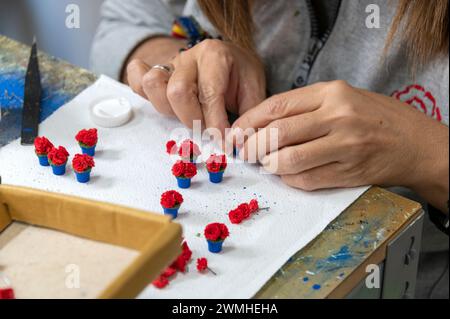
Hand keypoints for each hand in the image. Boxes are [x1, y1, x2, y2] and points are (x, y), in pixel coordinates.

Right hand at [126, 39, 265, 133]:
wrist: (231, 58)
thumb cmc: (241, 76)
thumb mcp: (254, 91)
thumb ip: (248, 116)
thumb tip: (236, 142)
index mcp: (215, 55)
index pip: (209, 95)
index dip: (216, 125)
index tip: (224, 143)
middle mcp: (189, 57)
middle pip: (177, 92)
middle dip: (193, 120)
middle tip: (208, 129)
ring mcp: (170, 65)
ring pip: (154, 87)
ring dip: (171, 112)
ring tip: (191, 117)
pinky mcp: (158, 75)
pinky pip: (137, 80)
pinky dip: (145, 95)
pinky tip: (166, 106)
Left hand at [232, 81, 448, 211]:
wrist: (414, 143)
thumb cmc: (373, 117)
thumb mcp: (341, 97)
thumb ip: (304, 107)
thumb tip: (261, 124)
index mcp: (332, 93)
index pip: (276, 106)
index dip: (249, 120)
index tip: (235, 131)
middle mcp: (337, 117)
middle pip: (277, 133)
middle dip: (252, 145)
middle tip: (244, 151)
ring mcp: (344, 147)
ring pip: (289, 159)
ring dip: (269, 164)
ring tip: (265, 162)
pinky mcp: (348, 173)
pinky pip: (306, 179)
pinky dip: (289, 179)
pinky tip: (286, 173)